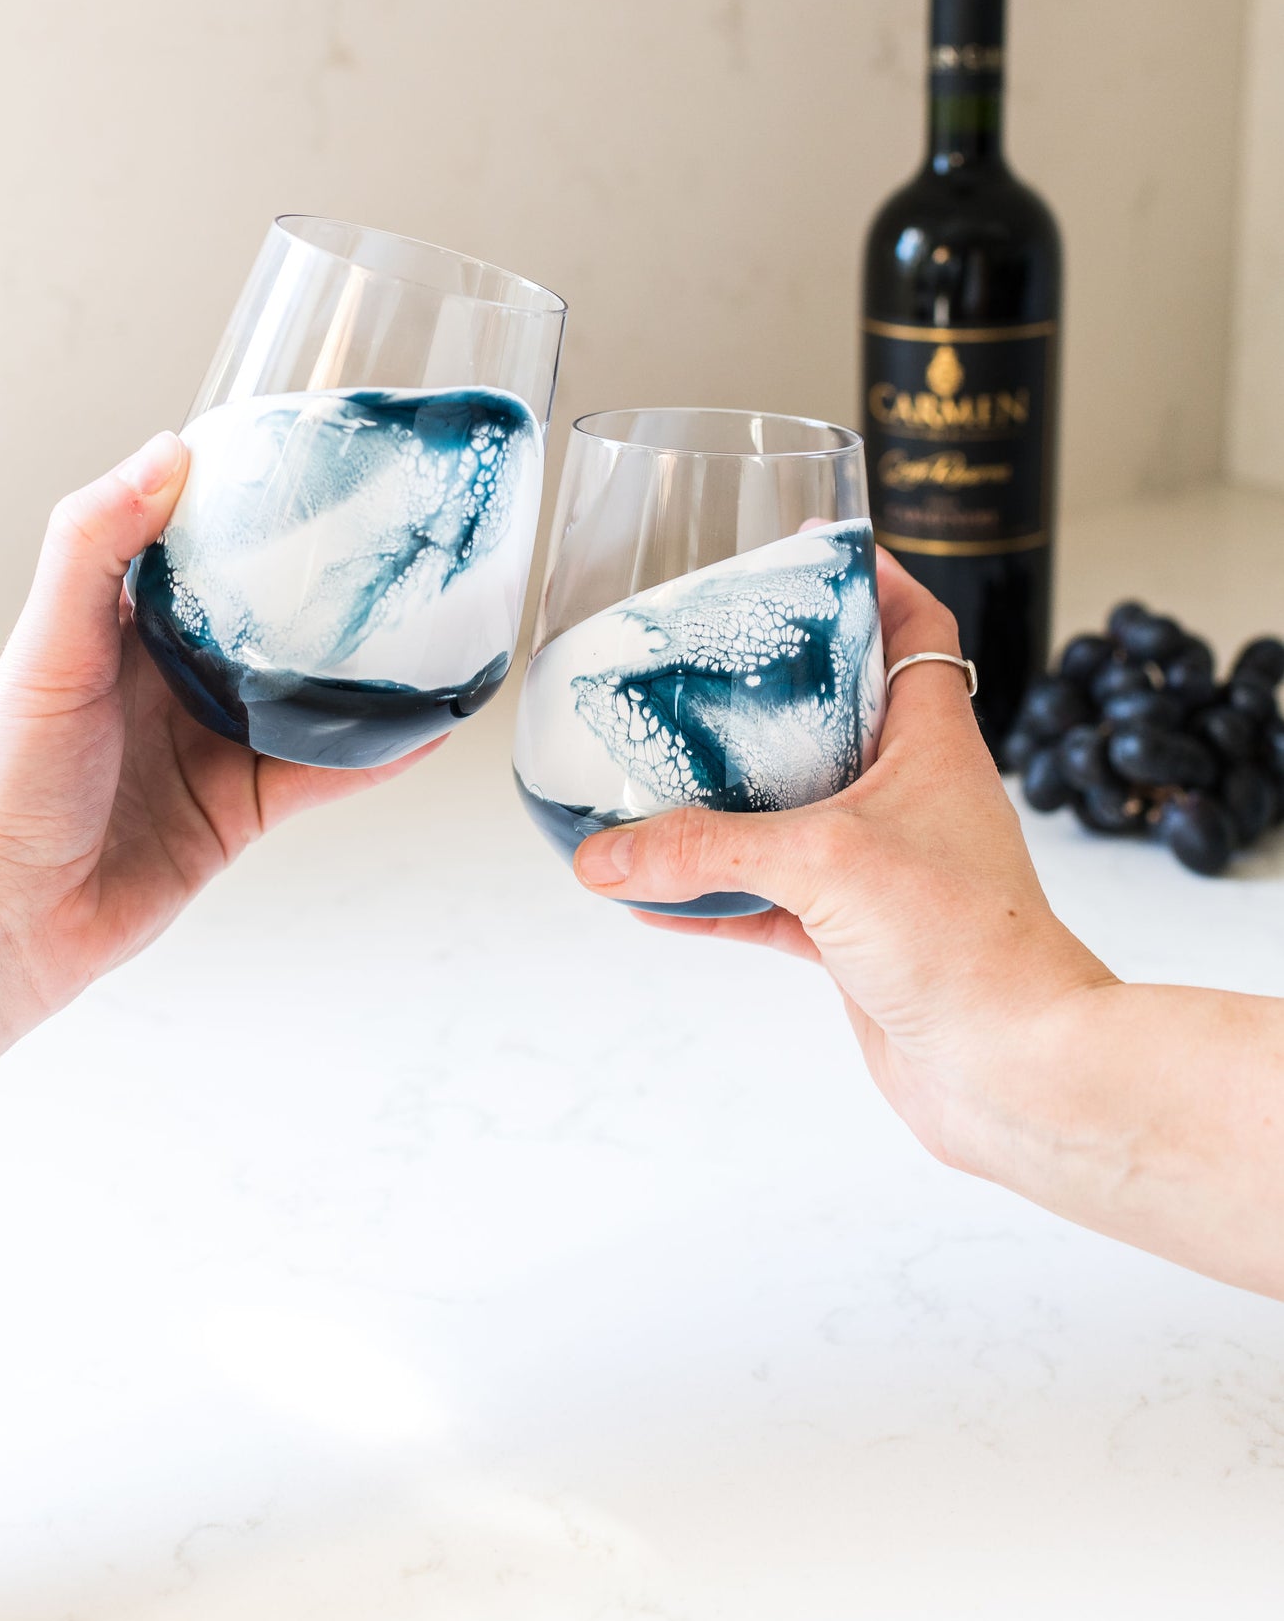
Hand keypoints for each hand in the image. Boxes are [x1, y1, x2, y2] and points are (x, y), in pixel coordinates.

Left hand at [0, 431, 434, 1027]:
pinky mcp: (240, 809)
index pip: (202, 540)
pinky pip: (324, 773)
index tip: (322, 457)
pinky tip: (426, 725)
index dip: (257, 500)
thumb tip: (169, 449)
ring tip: (436, 626)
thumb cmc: (0, 779)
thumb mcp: (50, 645)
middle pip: (273, 614)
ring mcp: (212, 742)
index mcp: (126, 621)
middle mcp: (174, 676)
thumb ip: (96, 545)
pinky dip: (376, 753)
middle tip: (402, 537)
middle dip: (331, 582)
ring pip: (310, 693)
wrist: (0, 918)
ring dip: (368, 669)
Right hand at [573, 551, 1283, 1298]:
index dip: (866, 580)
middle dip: (762, 690)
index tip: (804, 549)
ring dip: (722, 801)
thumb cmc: (969, 943)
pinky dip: (710, 897)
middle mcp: (908, 795)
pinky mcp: (855, 939)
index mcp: (930, 741)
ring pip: (788, 813)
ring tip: (648, 773)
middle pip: (832, 715)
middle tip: (692, 663)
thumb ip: (707, 848)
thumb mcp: (826, 863)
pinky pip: (766, 903)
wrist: (1016, 1070)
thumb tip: (605, 853)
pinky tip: (647, 897)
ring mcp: (881, 869)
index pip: (912, 628)